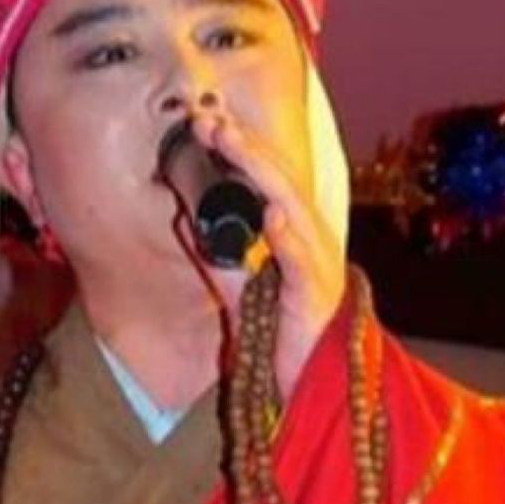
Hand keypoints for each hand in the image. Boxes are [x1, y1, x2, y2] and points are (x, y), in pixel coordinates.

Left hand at [190, 107, 346, 400]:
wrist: (310, 385)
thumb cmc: (279, 333)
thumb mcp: (240, 287)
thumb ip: (219, 254)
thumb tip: (186, 219)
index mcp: (294, 234)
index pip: (267, 181)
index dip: (240, 149)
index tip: (206, 123)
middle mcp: (310, 240)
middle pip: (278, 182)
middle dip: (244, 147)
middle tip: (208, 119)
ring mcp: (318, 265)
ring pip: (291, 207)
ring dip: (260, 173)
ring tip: (231, 143)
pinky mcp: (317, 297)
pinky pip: (301, 262)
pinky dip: (287, 237)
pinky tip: (272, 215)